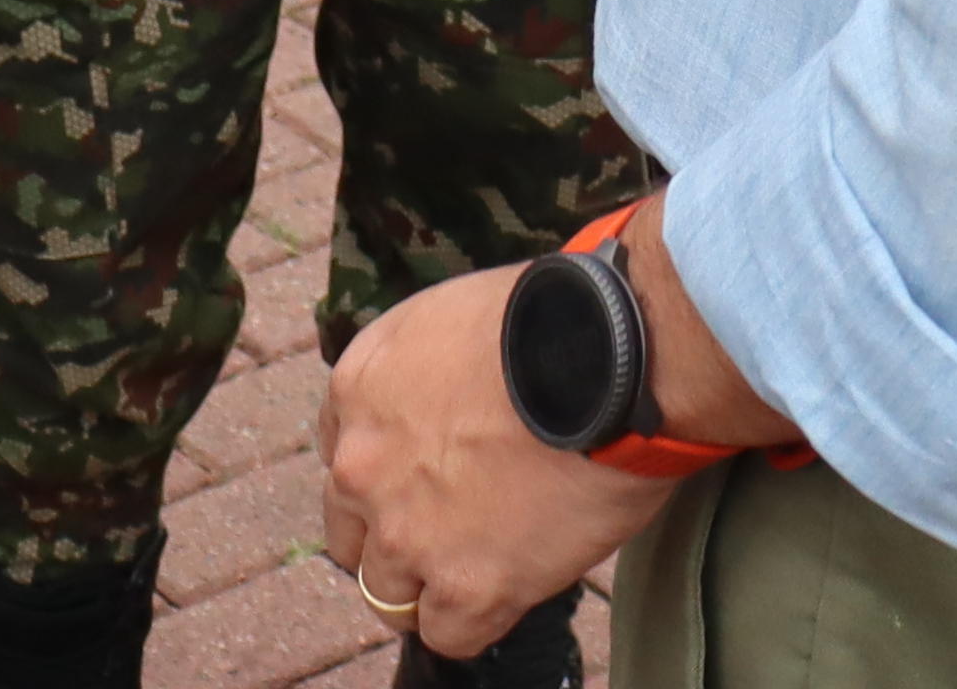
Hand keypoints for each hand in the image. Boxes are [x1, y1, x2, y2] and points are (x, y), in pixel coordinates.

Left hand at [322, 266, 681, 661]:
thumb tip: (448, 410)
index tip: (428, 477)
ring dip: (431, 586)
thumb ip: (424, 376)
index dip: (388, 475)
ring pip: (389, 594)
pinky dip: (477, 621)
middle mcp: (363, 466)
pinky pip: (449, 635)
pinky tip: (511, 590)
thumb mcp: (453, 321)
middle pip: (351, 535)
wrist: (614, 356)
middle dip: (393, 537)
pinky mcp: (466, 586)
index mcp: (358, 390)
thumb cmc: (556, 322)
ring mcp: (409, 533)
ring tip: (486, 565)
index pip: (341, 460)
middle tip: (452, 528)